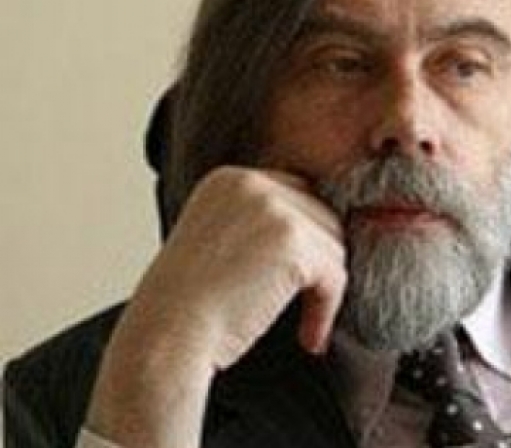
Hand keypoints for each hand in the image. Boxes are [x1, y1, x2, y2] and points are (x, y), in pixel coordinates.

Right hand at [86, 166, 346, 446]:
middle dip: (319, 264)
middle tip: (309, 306)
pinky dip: (327, 309)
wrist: (167, 336)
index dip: (304, 240)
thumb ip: (256, 227)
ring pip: (333, 245)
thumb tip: (320, 235)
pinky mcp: (294, 242)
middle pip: (321, 216)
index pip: (296, 195)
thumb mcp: (216, 244)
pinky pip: (335, 275)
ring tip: (307, 328)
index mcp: (228, 180)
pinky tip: (310, 338)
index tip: (298, 281)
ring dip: (324, 290)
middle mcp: (251, 183)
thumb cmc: (185, 308)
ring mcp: (274, 209)